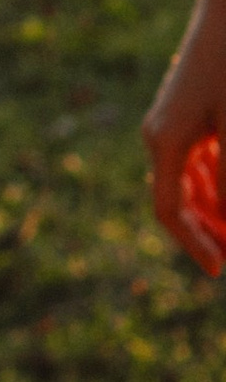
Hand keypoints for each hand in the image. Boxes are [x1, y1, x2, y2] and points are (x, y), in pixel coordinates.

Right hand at [145, 2, 225, 278]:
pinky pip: (200, 159)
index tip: (219, 271)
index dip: (193, 245)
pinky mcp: (191, 111)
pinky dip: (218, 178)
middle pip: (179, 199)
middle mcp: (161, 135)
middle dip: (209, 229)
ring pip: (192, 181)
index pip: (169, 210)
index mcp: (164, 141)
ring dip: (216, 206)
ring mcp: (174, 122)